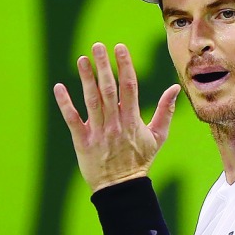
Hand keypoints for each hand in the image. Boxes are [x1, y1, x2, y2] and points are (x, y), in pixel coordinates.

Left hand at [53, 42, 180, 191]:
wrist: (121, 188)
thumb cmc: (140, 161)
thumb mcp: (158, 137)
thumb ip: (165, 111)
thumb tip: (175, 88)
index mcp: (133, 120)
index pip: (129, 87)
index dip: (124, 66)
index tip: (120, 48)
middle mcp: (115, 123)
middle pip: (109, 89)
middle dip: (104, 65)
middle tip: (98, 46)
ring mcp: (98, 132)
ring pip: (91, 100)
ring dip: (86, 78)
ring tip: (82, 59)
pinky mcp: (82, 141)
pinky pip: (72, 119)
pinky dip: (65, 103)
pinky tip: (59, 87)